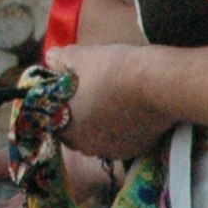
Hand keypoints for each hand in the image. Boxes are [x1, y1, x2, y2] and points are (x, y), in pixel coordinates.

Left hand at [47, 42, 177, 160]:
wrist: (157, 83)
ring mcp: (112, 150)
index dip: (60, 106)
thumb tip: (50, 58)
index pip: (53, 122)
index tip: (69, 92)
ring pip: (99, 139)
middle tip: (89, 95)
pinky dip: (121, 130)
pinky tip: (129, 112)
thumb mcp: (80, 56)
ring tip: (111, 102)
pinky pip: (121, 141)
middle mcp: (86, 146)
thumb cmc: (112, 69)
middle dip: (79, 117)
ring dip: (100, 126)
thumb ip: (60, 60)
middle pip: (76, 133)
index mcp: (66, 127)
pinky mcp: (135, 150)